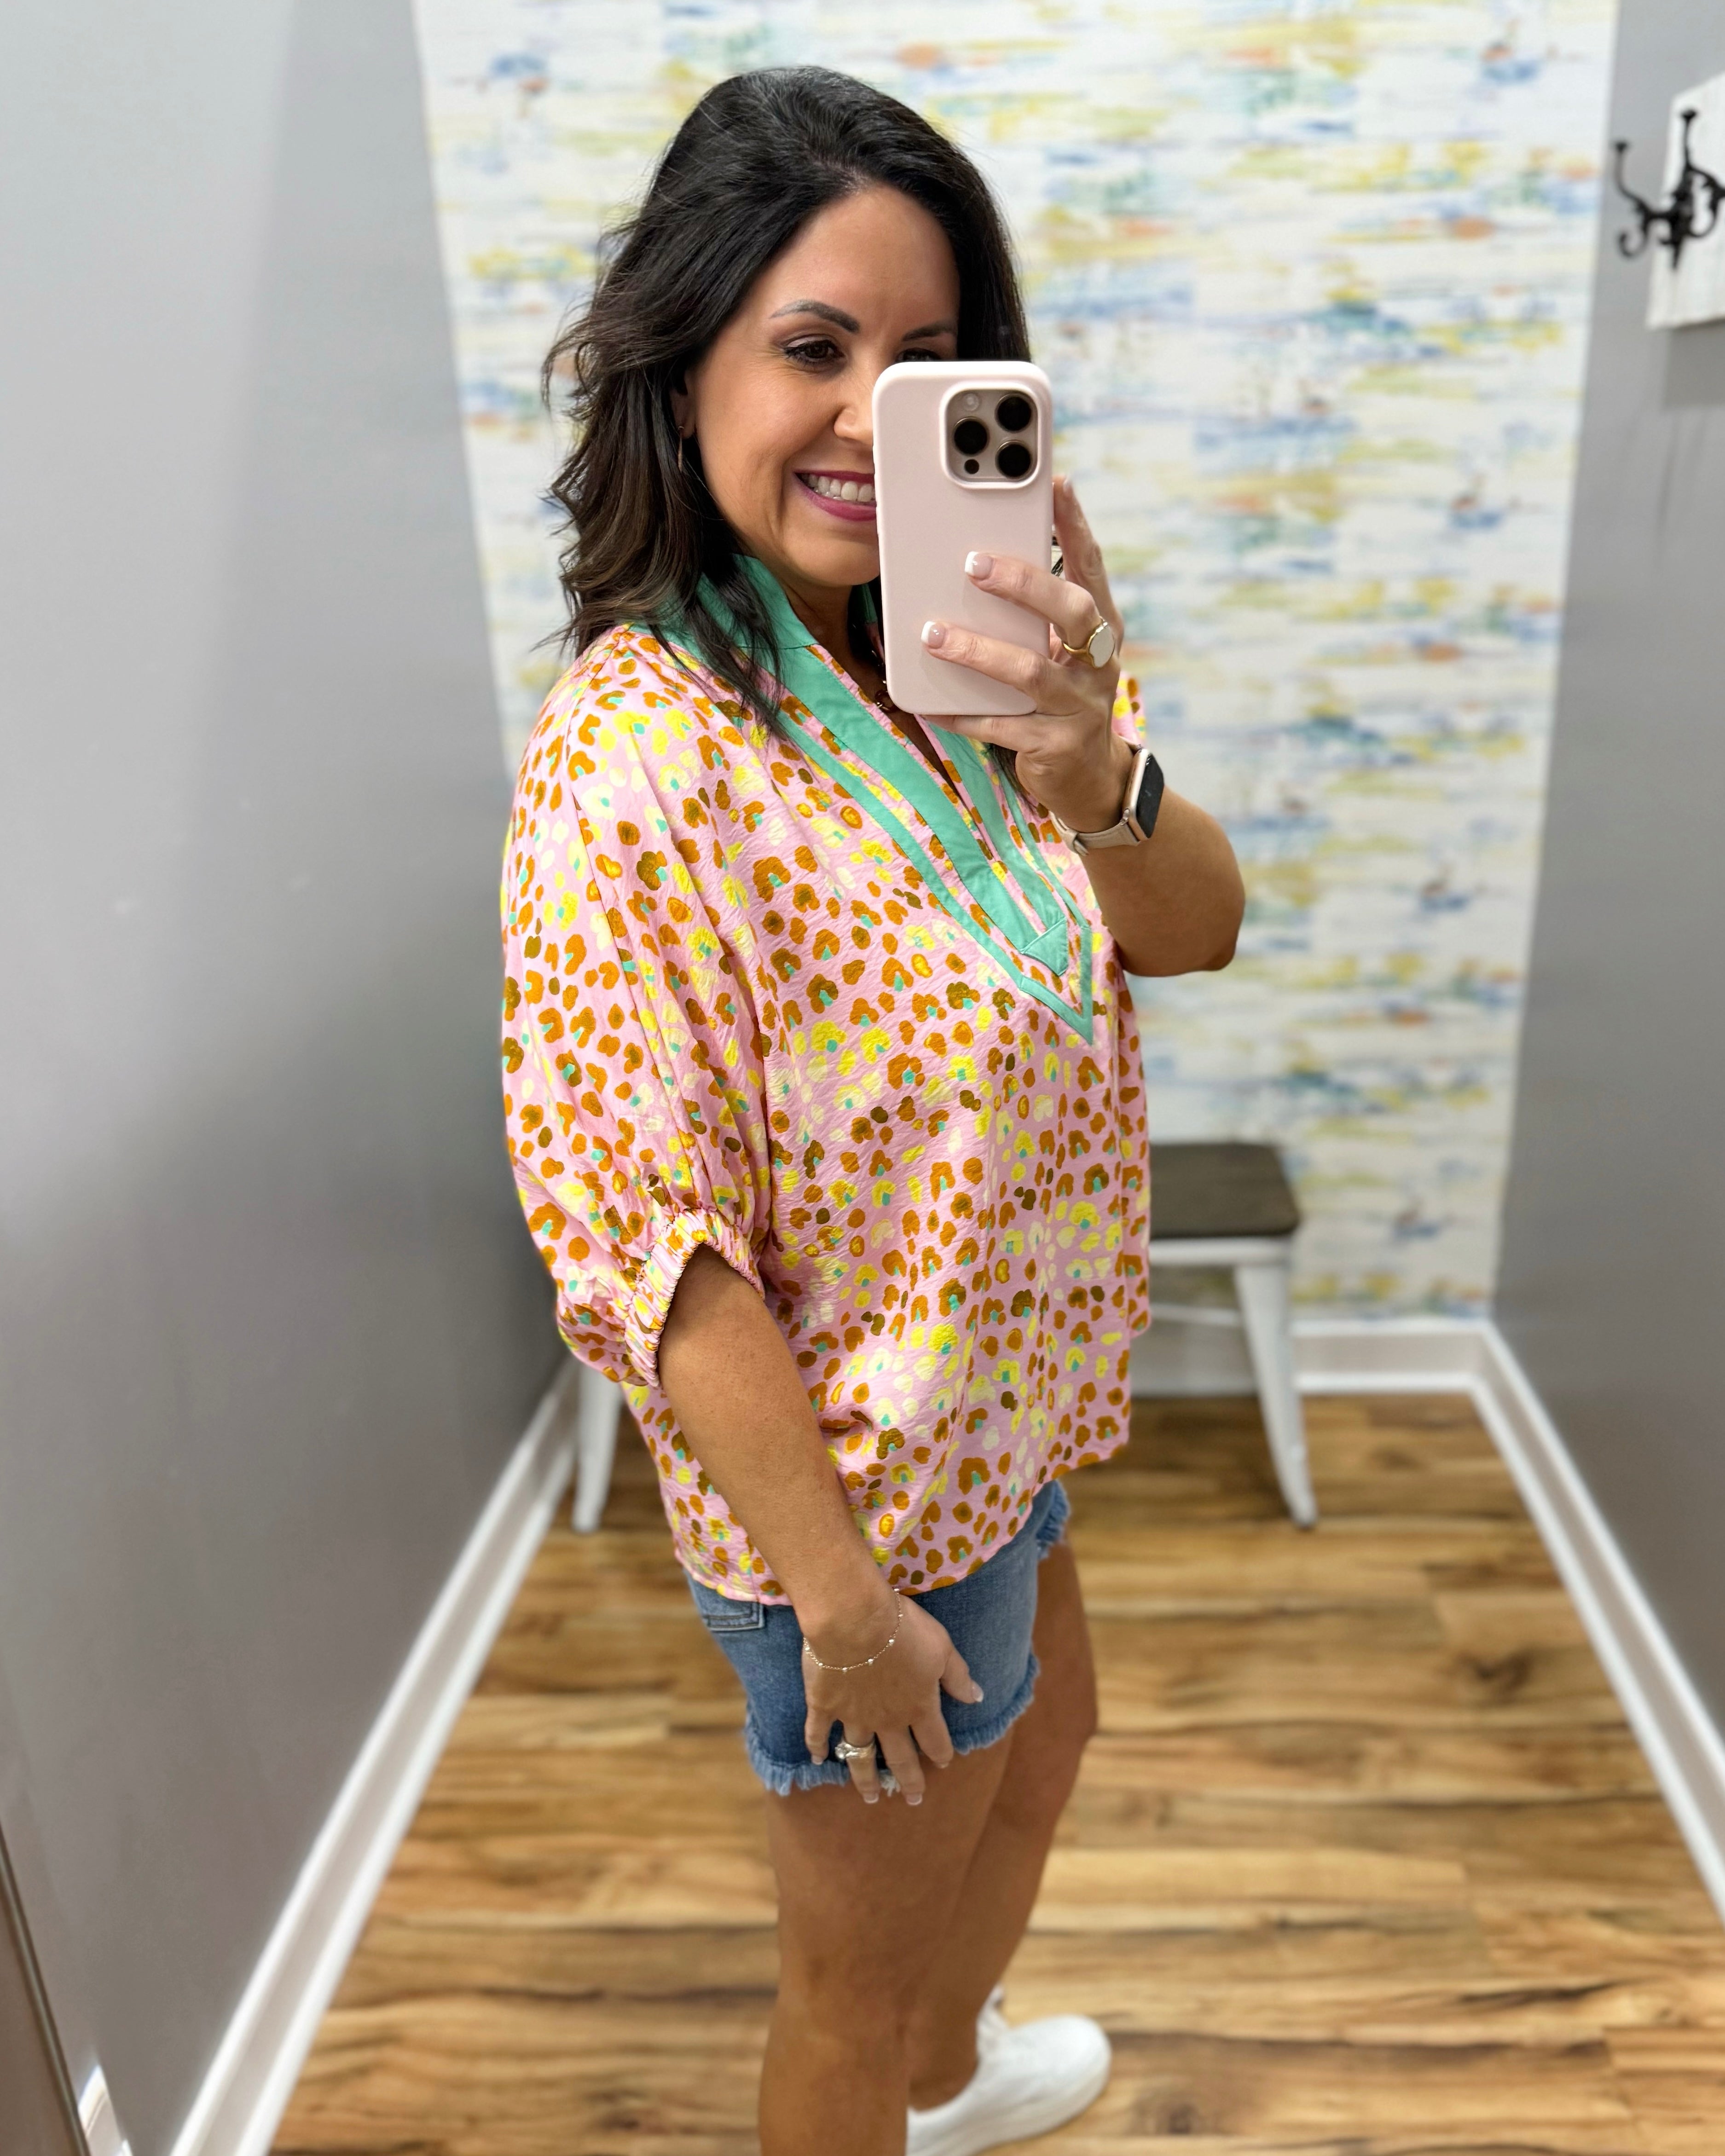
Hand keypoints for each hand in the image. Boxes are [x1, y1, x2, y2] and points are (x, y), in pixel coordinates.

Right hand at [801, 1589, 982, 1806]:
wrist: (853, 1620)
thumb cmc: (902, 1629)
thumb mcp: (941, 1647)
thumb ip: (958, 1676)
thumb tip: (977, 1698)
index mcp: (918, 1707)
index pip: (935, 1740)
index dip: (941, 1753)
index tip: (944, 1763)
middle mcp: (887, 1720)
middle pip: (900, 1758)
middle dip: (909, 1780)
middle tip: (913, 1799)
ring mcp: (853, 1716)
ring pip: (860, 1755)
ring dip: (865, 1778)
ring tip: (871, 1797)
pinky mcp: (824, 1705)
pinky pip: (818, 1732)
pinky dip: (816, 1747)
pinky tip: (816, 1759)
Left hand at [918, 474, 1133, 834]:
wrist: (1087, 777)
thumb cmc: (1061, 697)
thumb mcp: (1058, 650)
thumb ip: (1033, 614)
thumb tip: (973, 561)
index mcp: (1102, 628)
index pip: (1092, 567)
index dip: (1077, 526)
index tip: (1057, 484)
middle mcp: (1099, 663)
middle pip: (1072, 612)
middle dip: (1025, 584)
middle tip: (974, 565)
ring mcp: (1081, 706)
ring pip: (1030, 671)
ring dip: (978, 651)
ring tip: (933, 635)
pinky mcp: (1055, 745)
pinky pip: (1001, 727)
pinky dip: (964, 713)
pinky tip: (932, 703)